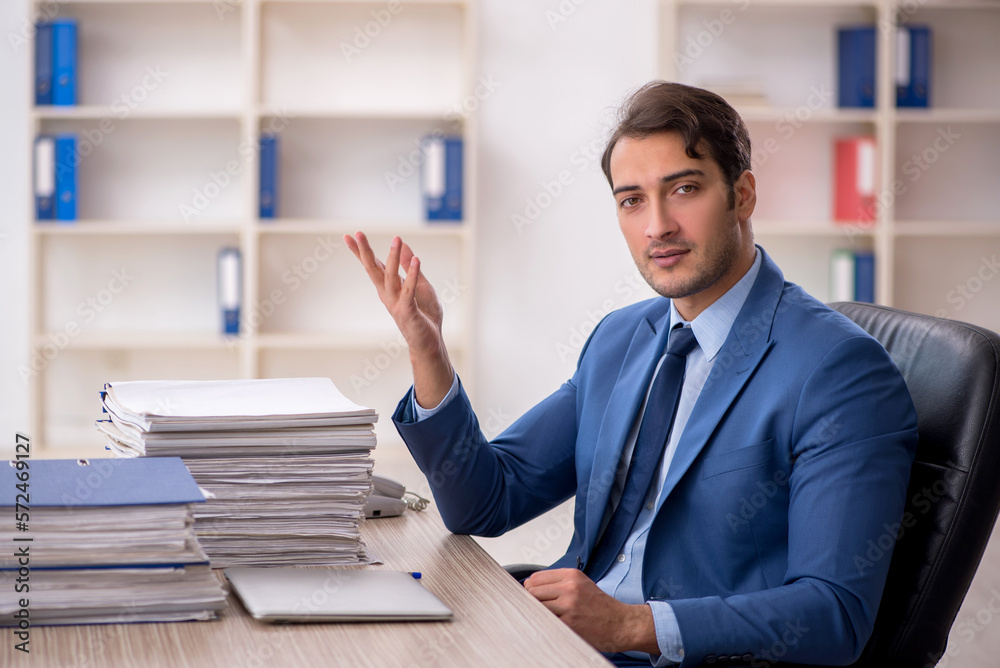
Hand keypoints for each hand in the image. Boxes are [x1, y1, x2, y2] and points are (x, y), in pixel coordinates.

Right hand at [344, 232, 454, 407]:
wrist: (430, 342)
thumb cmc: (425, 315)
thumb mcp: (420, 284)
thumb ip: (411, 267)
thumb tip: (405, 247)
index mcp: (388, 287)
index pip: (373, 266)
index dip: (361, 251)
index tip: (349, 235)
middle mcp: (388, 294)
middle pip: (374, 270)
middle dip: (365, 252)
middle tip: (357, 234)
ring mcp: (396, 303)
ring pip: (391, 277)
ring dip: (393, 257)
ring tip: (397, 239)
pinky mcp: (408, 311)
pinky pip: (410, 290)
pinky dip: (413, 275)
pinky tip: (416, 260)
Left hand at [523, 568, 658, 654]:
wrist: (622, 623)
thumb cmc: (602, 607)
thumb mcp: (582, 585)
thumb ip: (560, 583)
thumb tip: (532, 587)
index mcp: (572, 575)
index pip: (536, 577)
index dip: (531, 588)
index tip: (532, 595)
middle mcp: (570, 587)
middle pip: (533, 591)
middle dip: (532, 600)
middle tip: (538, 608)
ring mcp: (569, 604)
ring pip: (537, 605)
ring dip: (538, 612)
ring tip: (547, 616)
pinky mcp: (570, 622)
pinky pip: (547, 620)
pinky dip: (546, 623)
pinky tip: (554, 624)